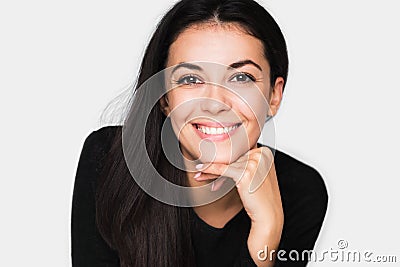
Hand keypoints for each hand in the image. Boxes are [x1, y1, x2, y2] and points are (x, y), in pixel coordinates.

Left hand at [194, 147, 283, 265]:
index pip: (239, 153)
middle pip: (232, 159)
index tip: (212, 164)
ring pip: (226, 164)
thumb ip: (242, 164)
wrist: (268, 215)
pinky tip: (200, 170)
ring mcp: (254, 163)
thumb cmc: (261, 198)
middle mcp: (261, 155)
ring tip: (200, 175)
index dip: (225, 161)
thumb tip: (222, 158)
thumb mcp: (253, 175)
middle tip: (201, 171)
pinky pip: (223, 169)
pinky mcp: (245, 173)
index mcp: (265, 152)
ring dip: (212, 172)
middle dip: (217, 167)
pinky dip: (210, 169)